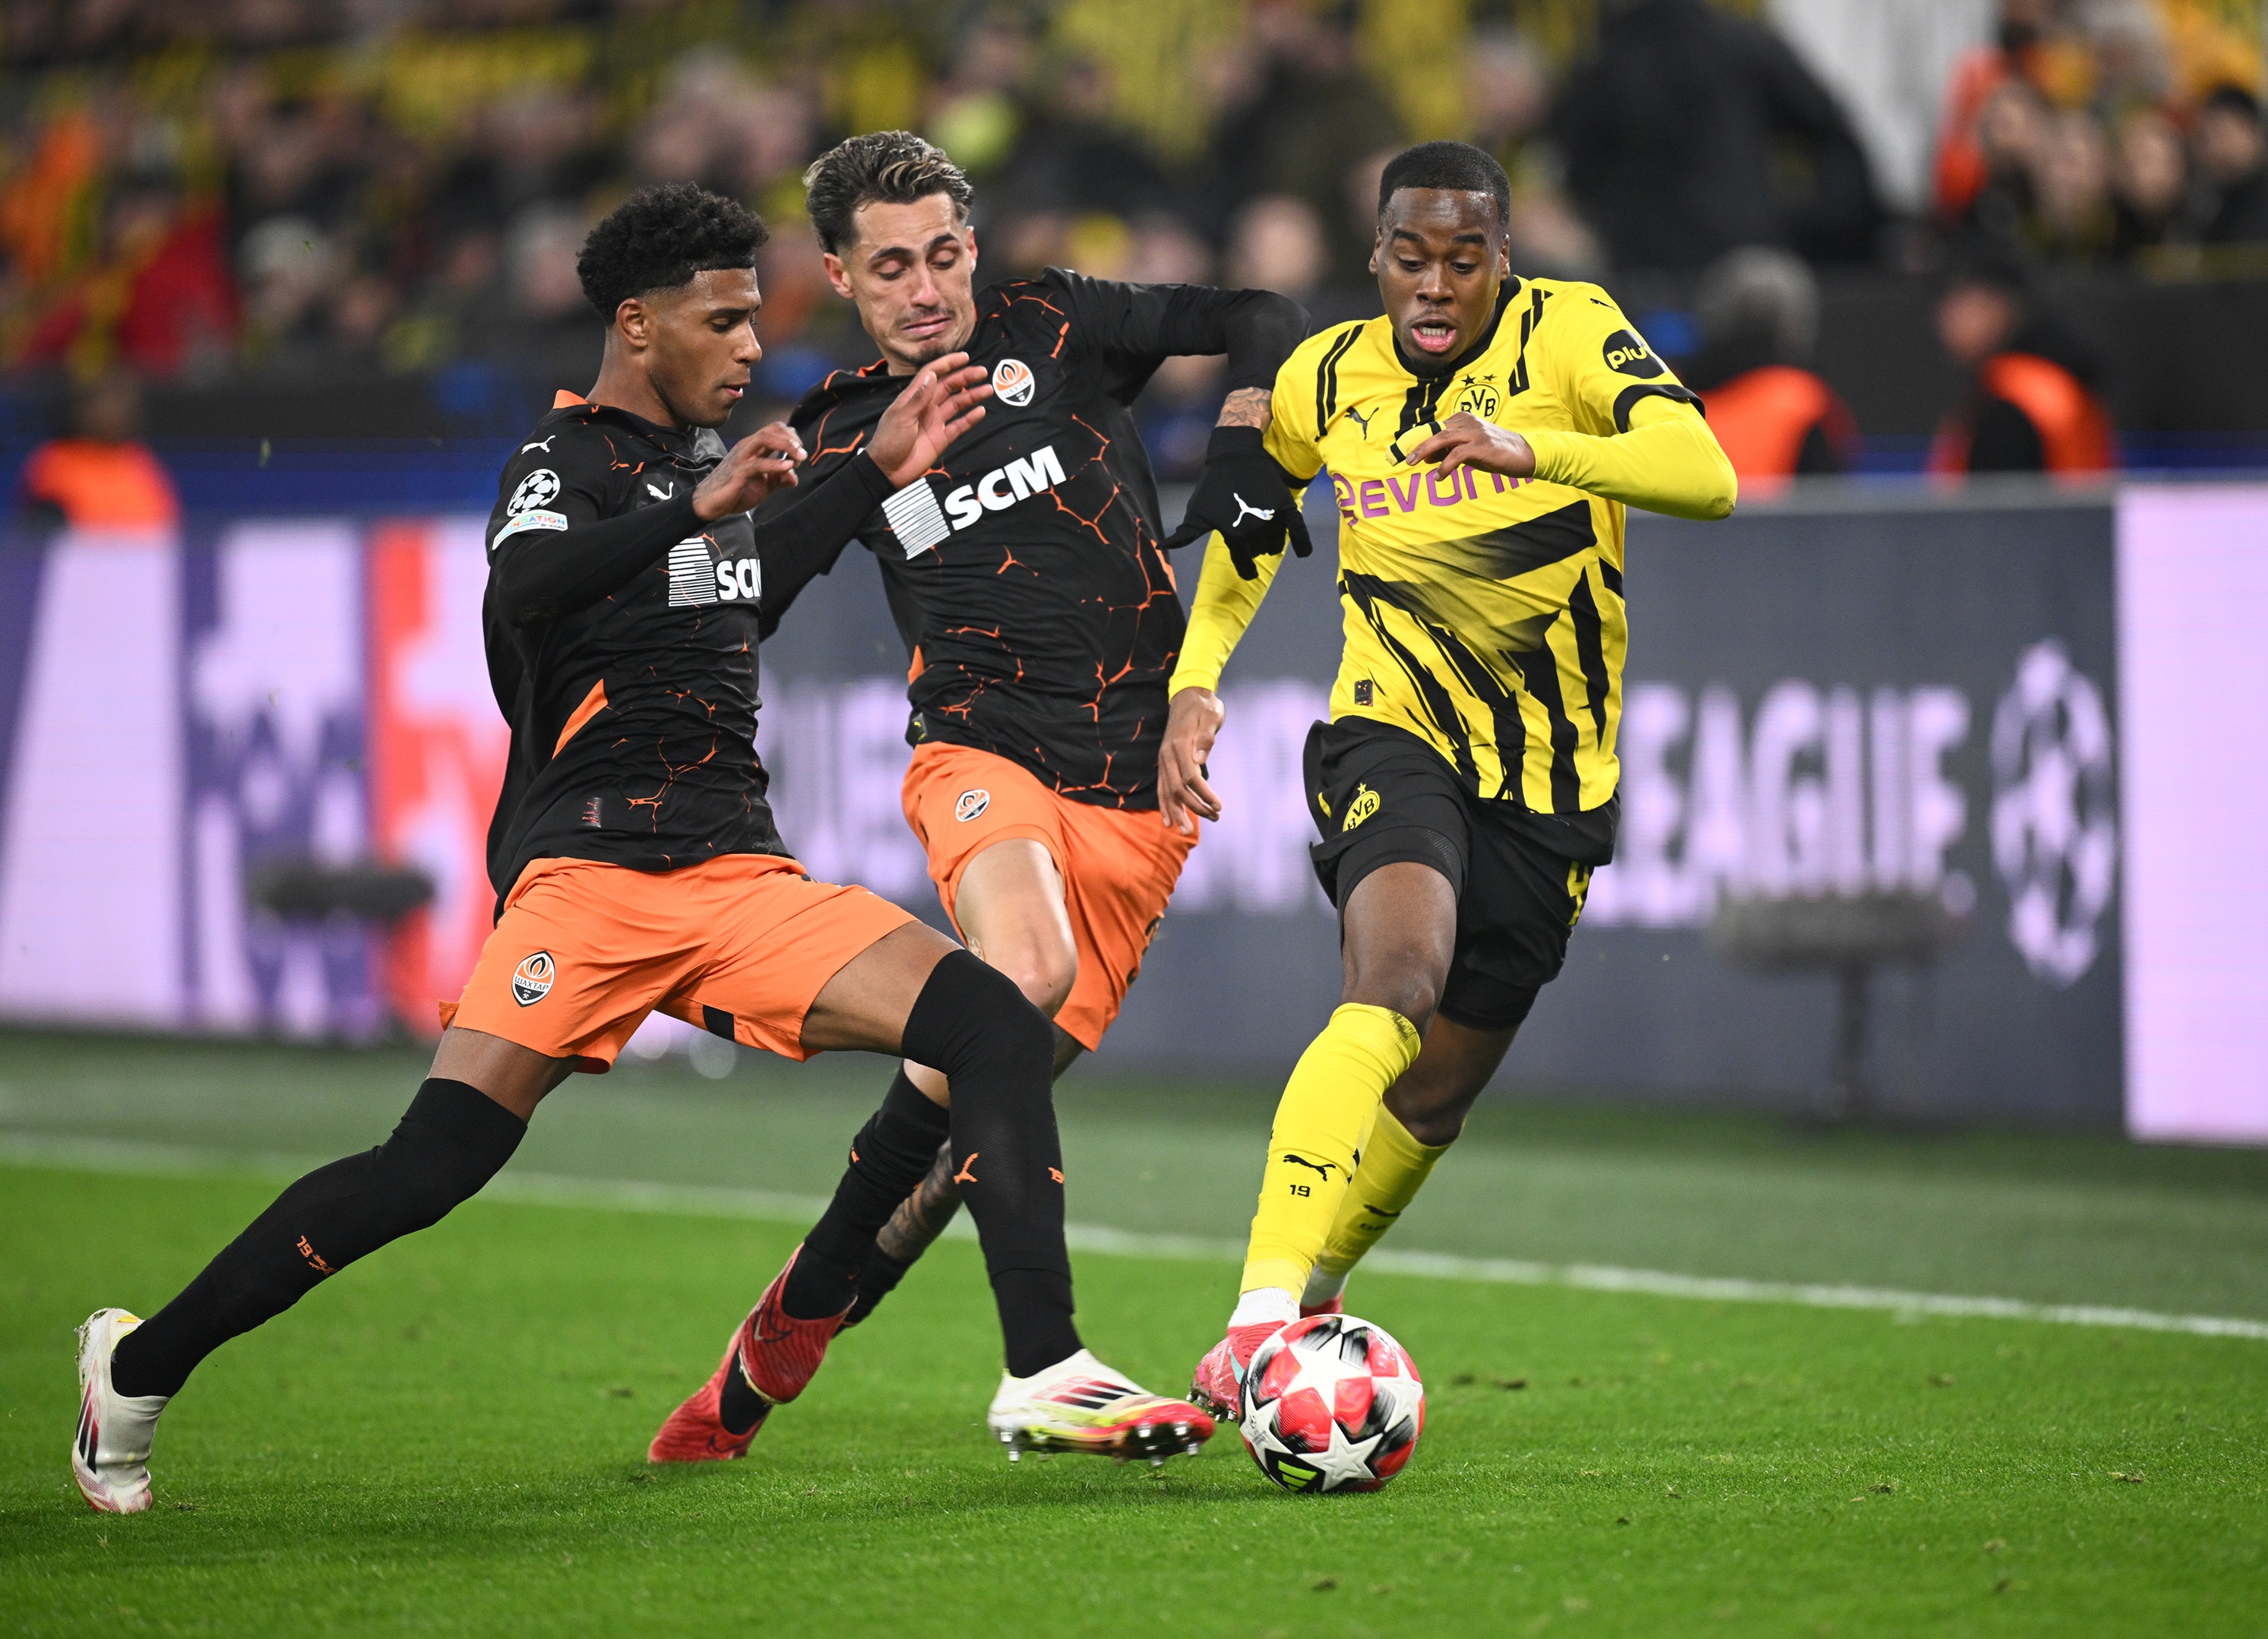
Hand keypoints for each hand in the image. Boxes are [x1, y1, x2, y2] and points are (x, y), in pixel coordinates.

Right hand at [693, 423, 805, 520]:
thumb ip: (779, 480)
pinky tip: (788, 467)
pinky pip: (757, 464)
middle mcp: (747, 448)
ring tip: (799, 457)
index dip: (791, 438)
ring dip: (786, 445)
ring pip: (764, 439)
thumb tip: (794, 477)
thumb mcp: (763, 486)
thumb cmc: (735, 492)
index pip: (774, 430)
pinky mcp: (737, 473)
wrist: (710, 504)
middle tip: (803, 455)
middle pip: (771, 430)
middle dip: (791, 438)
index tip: (799, 457)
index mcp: (753, 448)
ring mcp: (741, 459)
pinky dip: (775, 464)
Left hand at [869, 352, 991, 487]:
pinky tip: (981, 411)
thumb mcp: (901, 417)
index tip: (964, 357)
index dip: (948, 364)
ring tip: (987, 390)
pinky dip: (970, 419)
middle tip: (982, 372)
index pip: (932, 374)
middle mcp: (926, 407)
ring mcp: (935, 422)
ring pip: (957, 404)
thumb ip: (918, 398)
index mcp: (914, 398)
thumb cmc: (888, 442)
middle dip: (965, 378)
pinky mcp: (941, 439)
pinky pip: (959, 426)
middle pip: (949, 387)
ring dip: (972, 396)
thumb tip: (932, 375)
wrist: (887, 471)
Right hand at [1159, 686, 1225, 834]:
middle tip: (1213, 819)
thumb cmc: (1205, 707)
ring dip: (1176, 812)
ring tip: (1185, 831)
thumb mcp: (1211, 716)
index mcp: (1180, 744)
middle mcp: (1167, 754)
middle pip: (1177, 788)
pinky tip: (1169, 820)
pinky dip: (1164, 804)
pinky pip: (1161, 787)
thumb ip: (1205, 737)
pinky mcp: (1164, 762)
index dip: (1204, 794)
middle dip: (1194, 808)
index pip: (1191, 777)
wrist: (1188, 695)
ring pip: (1166, 791)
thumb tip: (1199, 759)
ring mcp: (1164, 759)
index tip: (1219, 806)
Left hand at [1162, 425, 1310, 579]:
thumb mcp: (1195, 511)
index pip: (1243, 563)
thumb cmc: (1212, 485)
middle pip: (1259, 552)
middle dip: (1254, 548)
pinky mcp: (1286, 506)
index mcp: (1233, 535)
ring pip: (1275, 544)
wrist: (1235, 454)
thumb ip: (1184, 535)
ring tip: (1262, 530)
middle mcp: (1253, 529)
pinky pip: (1299, 531)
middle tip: (1247, 531)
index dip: (1245, 569)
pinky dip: (1303, 544)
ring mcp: (1271, 518)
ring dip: (1270, 543)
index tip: (1248, 573)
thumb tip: (1160, 548)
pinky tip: (1304, 553)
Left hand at [1403, 411, 1535, 480]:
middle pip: (1436, 431)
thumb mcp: (1468, 451)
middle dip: (1418, 444)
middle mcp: (1469, 422)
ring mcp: (1476, 433)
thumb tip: (1425, 457)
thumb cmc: (1494, 453)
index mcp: (1463, 419)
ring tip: (1414, 463)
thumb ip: (1448, 451)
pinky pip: (1458, 454)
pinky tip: (1439, 476)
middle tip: (1406, 459)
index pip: (1435, 428)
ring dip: (1426, 451)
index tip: (1404, 452)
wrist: (1524, 454)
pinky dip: (1445, 466)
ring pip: (1444, 438)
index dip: (1418, 439)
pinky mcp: (1483, 446)